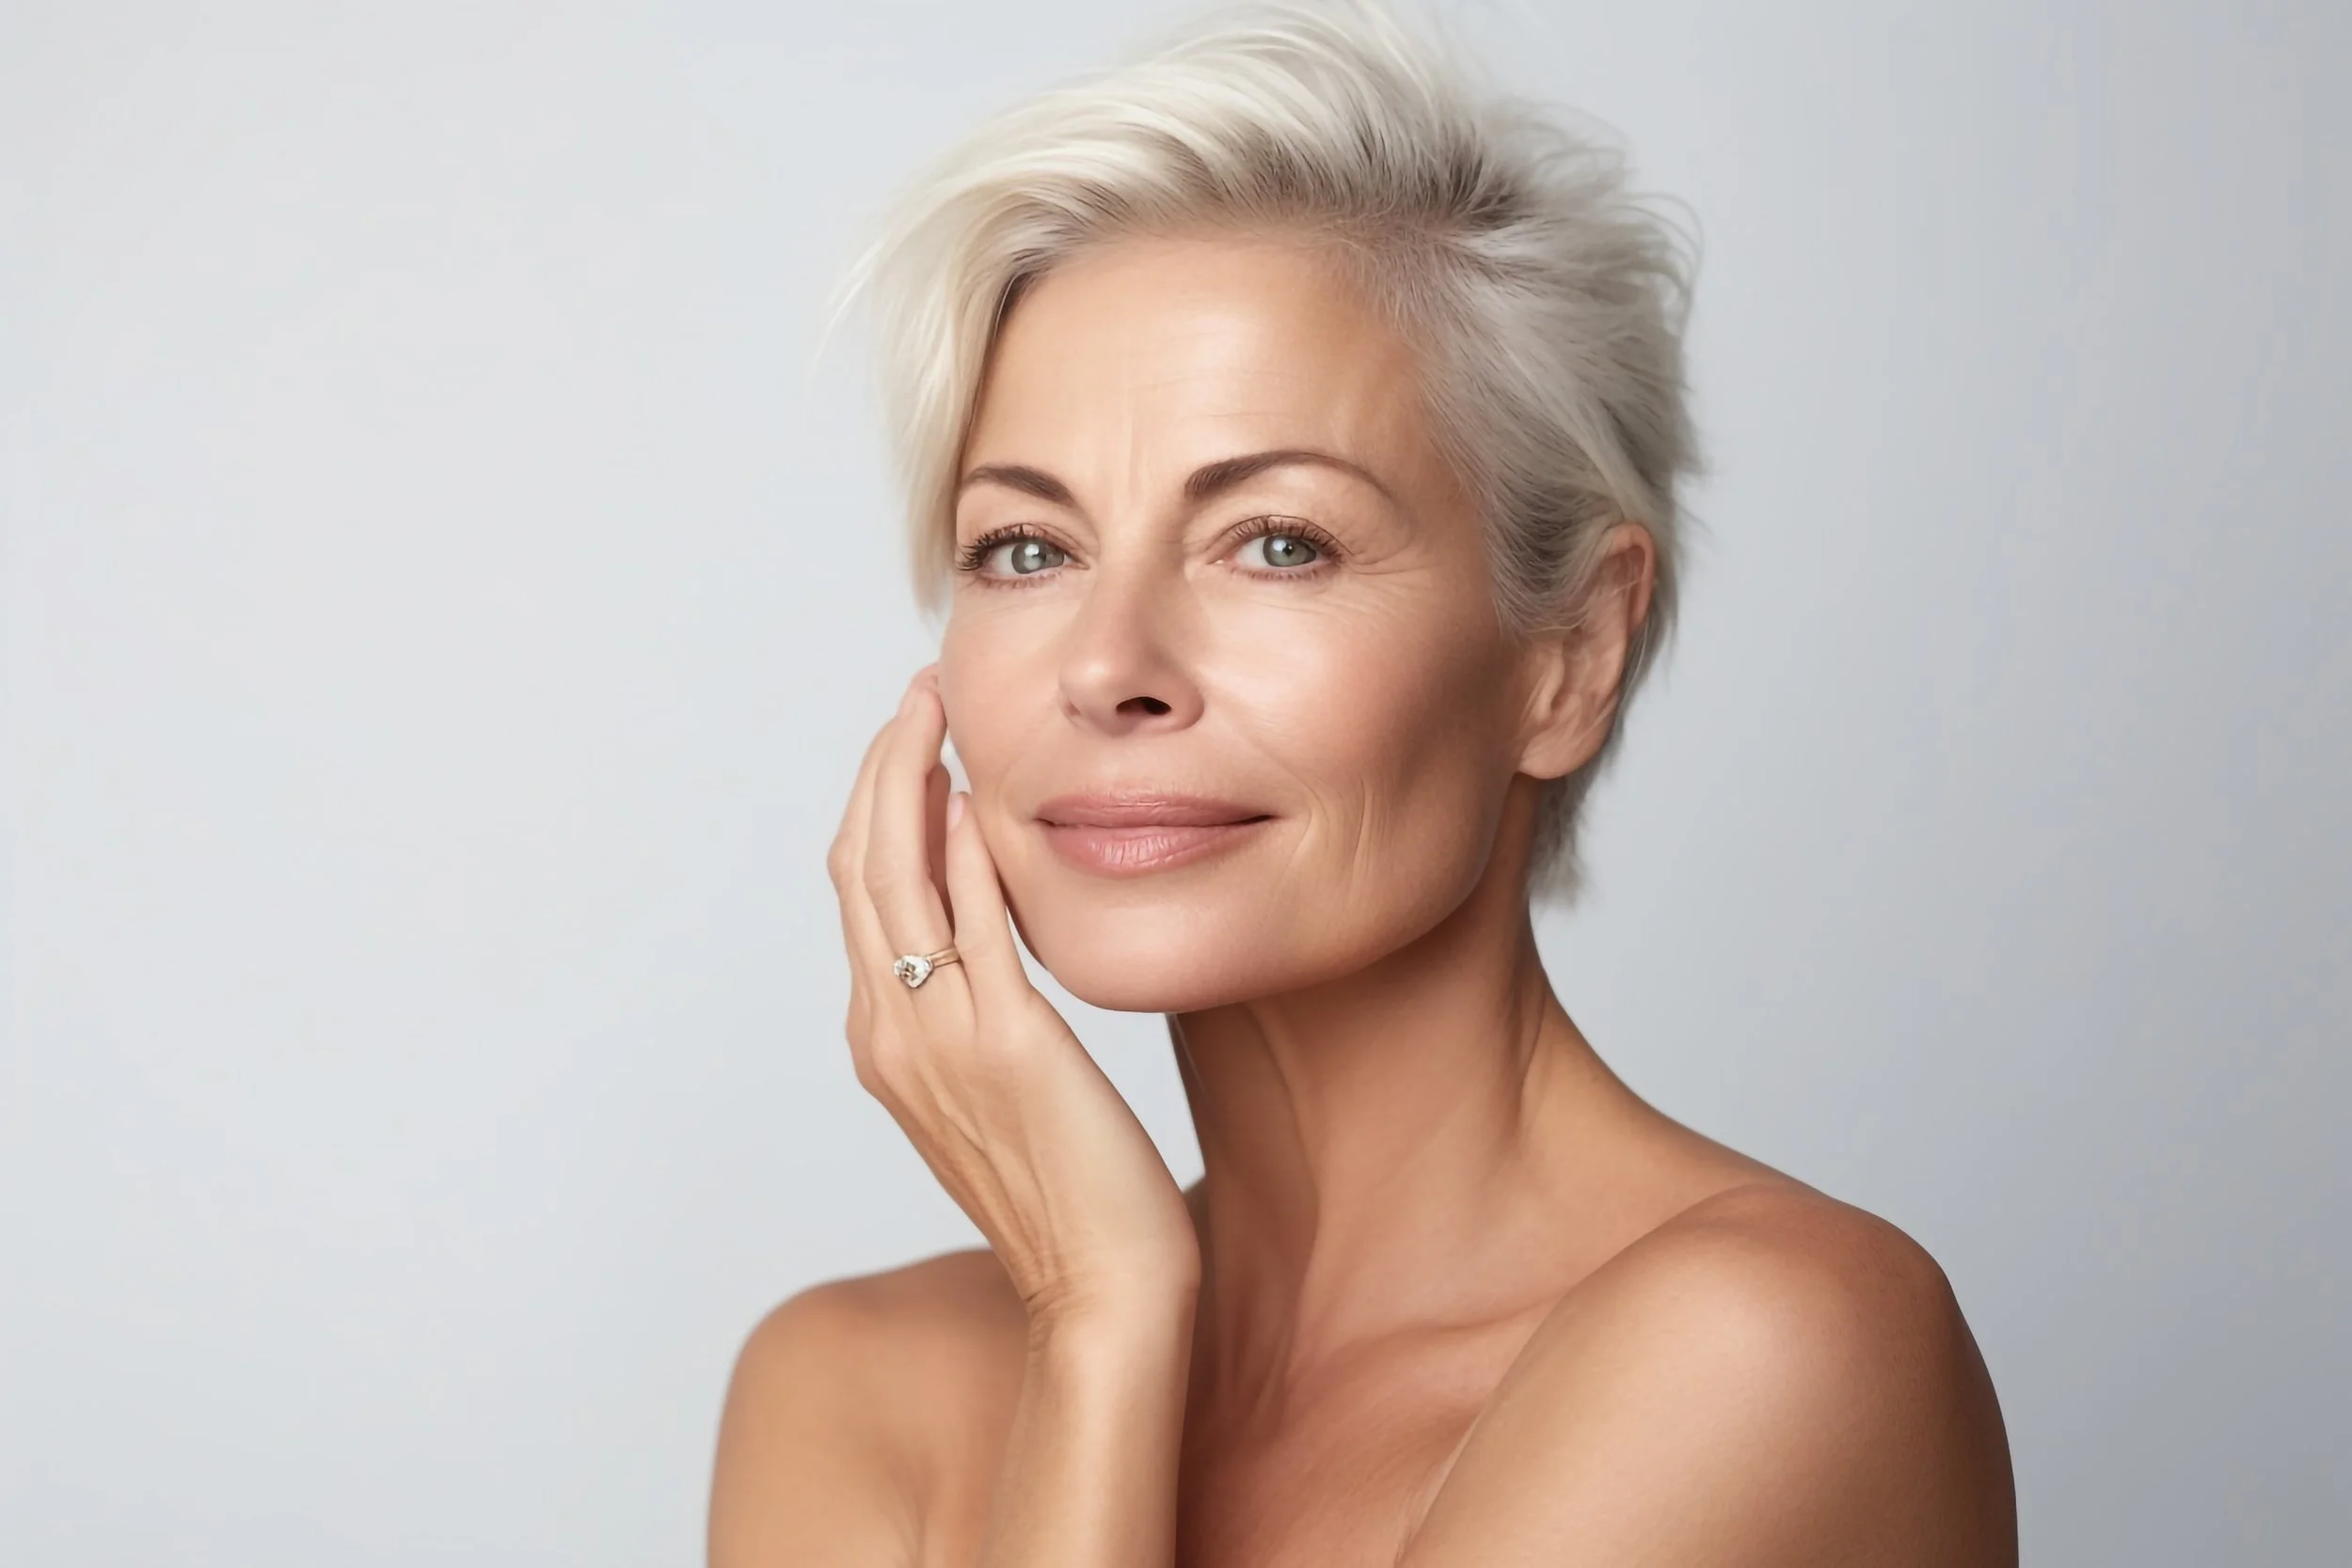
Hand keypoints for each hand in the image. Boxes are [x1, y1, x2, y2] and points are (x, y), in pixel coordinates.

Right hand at [827, 666, 1200, 1322]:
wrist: (1100, 1296)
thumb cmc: (1072, 1198)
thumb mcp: (1004, 1088)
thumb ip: (977, 1006)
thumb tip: (981, 916)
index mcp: (884, 1042)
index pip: (860, 891)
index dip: (877, 802)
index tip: (913, 737)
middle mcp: (891, 1035)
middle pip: (860, 867)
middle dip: (883, 766)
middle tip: (919, 693)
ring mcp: (939, 1042)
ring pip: (896, 881)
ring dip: (911, 781)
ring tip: (934, 711)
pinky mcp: (1007, 1048)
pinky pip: (972, 930)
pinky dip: (963, 857)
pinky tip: (976, 800)